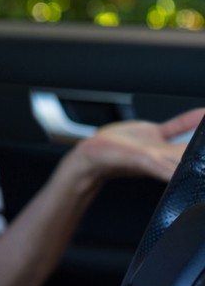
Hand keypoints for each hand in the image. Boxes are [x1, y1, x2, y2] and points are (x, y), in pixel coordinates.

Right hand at [74, 108, 204, 182]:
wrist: (92, 156)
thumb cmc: (112, 161)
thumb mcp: (142, 162)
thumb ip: (163, 167)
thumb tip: (180, 173)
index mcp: (171, 164)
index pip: (197, 163)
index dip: (203, 153)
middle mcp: (170, 156)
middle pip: (199, 152)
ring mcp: (163, 145)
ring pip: (192, 139)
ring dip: (203, 132)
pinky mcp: (153, 136)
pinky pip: (176, 127)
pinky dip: (190, 120)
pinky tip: (202, 112)